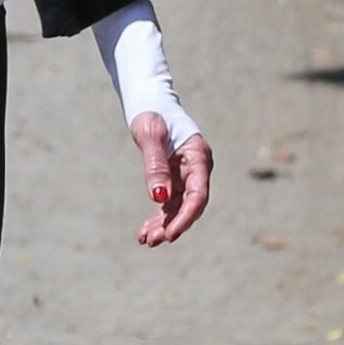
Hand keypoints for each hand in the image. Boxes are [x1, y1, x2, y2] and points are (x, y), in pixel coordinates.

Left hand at [130, 115, 211, 248]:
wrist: (149, 103)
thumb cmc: (151, 113)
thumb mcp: (151, 136)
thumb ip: (155, 165)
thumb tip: (158, 198)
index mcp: (199, 157)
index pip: (198, 195)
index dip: (186, 217)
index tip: (171, 234)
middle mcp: (197, 169)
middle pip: (190, 206)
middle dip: (172, 225)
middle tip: (152, 241)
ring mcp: (187, 176)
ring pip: (179, 208)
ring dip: (163, 226)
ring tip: (145, 240)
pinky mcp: (175, 180)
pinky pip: (169, 204)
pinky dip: (158, 218)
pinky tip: (144, 232)